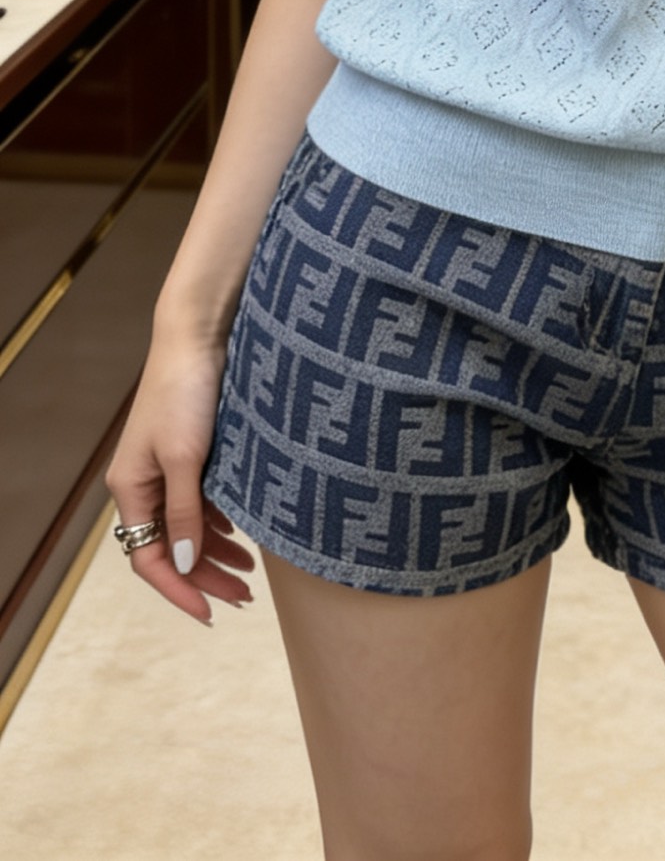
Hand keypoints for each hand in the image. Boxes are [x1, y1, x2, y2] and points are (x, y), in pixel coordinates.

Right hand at [105, 324, 254, 624]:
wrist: (199, 334)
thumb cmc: (186, 391)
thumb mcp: (185, 457)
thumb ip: (183, 512)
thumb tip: (181, 564)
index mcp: (131, 489)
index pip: (148, 560)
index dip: (179, 590)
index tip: (211, 613)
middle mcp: (144, 484)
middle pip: (170, 548)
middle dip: (205, 576)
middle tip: (244, 596)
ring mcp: (167, 468)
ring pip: (188, 528)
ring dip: (215, 553)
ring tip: (250, 574)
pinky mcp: (190, 452)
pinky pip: (201, 503)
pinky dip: (220, 523)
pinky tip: (243, 535)